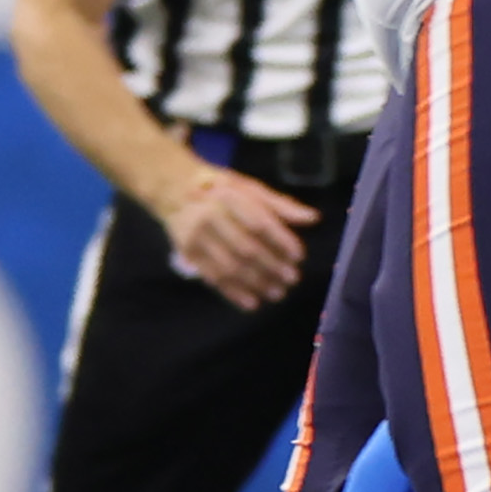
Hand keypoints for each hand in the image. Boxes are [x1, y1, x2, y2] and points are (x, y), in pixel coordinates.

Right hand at [154, 164, 316, 309]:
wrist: (176, 192)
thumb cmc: (224, 189)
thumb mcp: (253, 189)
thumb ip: (282, 206)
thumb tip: (314, 218)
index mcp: (231, 199)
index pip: (260, 223)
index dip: (281, 241)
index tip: (299, 256)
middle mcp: (211, 218)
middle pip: (246, 248)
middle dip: (272, 267)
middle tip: (293, 279)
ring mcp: (197, 238)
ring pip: (230, 267)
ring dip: (256, 283)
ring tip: (277, 293)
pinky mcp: (189, 254)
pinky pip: (213, 277)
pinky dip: (233, 293)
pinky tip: (252, 303)